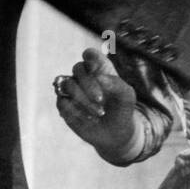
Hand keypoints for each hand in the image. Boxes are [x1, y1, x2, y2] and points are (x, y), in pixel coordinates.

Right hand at [53, 47, 139, 162]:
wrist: (116, 134)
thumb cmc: (123, 109)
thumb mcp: (127, 96)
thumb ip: (116, 83)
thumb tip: (98, 77)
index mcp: (100, 69)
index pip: (90, 54)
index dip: (90, 57)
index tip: (96, 69)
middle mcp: (84, 77)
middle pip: (78, 68)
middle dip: (88, 83)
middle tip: (101, 99)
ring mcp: (72, 91)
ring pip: (67, 84)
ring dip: (82, 99)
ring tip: (99, 113)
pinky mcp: (65, 106)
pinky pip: (62, 102)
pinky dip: (75, 110)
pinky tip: (89, 119)